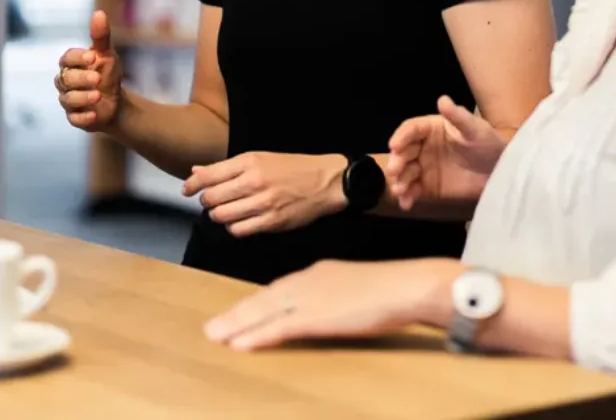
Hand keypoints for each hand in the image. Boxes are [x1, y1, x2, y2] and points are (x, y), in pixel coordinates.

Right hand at [55, 10, 122, 131]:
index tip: (93, 57)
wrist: (116, 102)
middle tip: (97, 79)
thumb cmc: (108, 74)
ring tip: (97, 96)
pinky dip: (83, 117)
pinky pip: (73, 119)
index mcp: (72, 64)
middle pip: (64, 79)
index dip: (77, 58)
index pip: (67, 58)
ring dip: (82, 98)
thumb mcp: (107, 55)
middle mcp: (65, 82)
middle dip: (81, 79)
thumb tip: (99, 13)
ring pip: (67, 99)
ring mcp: (68, 100)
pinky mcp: (75, 118)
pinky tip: (93, 115)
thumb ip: (101, 36)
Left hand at [182, 151, 347, 236]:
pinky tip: (241, 220)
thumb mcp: (261, 158)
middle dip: (207, 201)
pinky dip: (234, 227)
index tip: (187, 190)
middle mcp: (254, 182)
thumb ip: (227, 167)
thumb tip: (196, 171)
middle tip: (214, 200)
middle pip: (211, 199)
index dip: (192, 185)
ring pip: (222, 216)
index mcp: (250, 162)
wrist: (326, 181)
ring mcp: (263, 203)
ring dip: (219, 215)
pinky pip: (238, 230)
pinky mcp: (271, 222)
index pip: (209, 176)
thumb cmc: (293, 168)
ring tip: (227, 210)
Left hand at [204, 257, 457, 350]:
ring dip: (238, 324)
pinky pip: (280, 328)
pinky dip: (258, 335)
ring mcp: (311, 298)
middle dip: (237, 313)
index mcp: (319, 273)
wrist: (403, 284)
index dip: (255, 303)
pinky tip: (241, 344)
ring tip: (215, 335)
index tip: (237, 313)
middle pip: (264, 298)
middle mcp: (309, 281)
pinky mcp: (317, 316)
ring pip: (265, 311)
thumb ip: (337, 295)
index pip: (279, 289)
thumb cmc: (389, 288)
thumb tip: (329, 309)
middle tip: (212, 327)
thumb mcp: (356, 286)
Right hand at [387, 95, 504, 210]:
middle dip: (397, 161)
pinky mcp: (428, 187)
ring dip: (399, 181)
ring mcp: (424, 168)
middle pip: (403, 152)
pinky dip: (407, 197)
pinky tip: (406, 203)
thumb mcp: (476, 129)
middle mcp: (423, 147)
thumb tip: (442, 99)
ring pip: (405, 173)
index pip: (411, 129)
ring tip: (399, 190)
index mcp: (432, 128)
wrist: (501, 172)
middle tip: (394, 171)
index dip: (401, 136)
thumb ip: (458, 116)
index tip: (394, 145)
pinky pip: (413, 191)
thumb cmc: (488, 144)